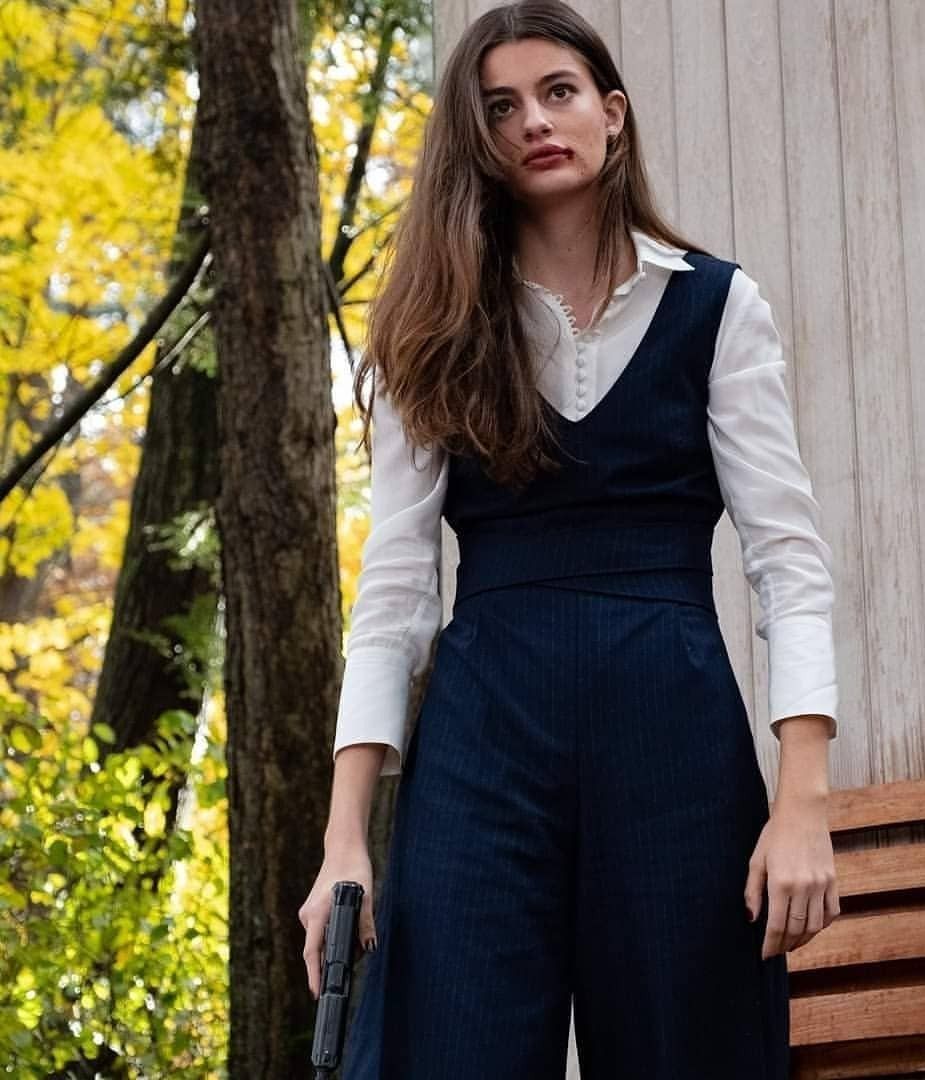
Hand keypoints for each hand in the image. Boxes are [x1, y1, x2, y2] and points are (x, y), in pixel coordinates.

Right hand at [297, 843, 377, 999]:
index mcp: (318, 912)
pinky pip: (321, 932)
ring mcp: (309, 912)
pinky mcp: (313, 910)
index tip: (317, 993)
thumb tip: (369, 947)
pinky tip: (351, 930)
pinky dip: (334, 937)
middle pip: (317, 950)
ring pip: (321, 941)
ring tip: (359, 938)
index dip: (314, 975)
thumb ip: (365, 923)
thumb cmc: (354, 869)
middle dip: (334, 961)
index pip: (312, 952)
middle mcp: (308, 915)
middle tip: (357, 958)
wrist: (343, 849)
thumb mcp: (366, 896)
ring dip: (337, 947)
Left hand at [743, 795, 839, 959]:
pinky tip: (811, 928)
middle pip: (796, 929)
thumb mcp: (756, 860)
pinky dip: (821, 925)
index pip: (776, 925)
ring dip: (803, 940)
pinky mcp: (833, 881)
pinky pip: (831, 912)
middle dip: (784, 945)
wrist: (803, 814)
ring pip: (815, 926)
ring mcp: (820, 885)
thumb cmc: (774, 835)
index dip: (770, 944)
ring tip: (792, 944)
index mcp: (780, 883)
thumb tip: (751, 919)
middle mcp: (803, 887)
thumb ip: (752, 891)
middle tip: (776, 951)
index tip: (764, 955)